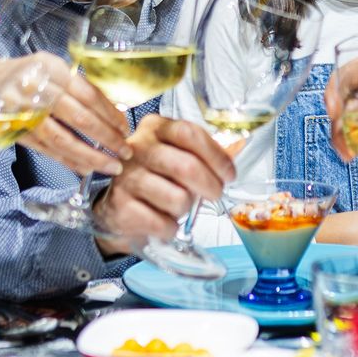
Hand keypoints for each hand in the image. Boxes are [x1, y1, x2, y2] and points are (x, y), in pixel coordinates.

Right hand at [17, 70, 130, 176]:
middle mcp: (38, 90)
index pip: (89, 94)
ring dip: (90, 156)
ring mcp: (24, 113)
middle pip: (80, 118)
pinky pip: (47, 150)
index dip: (111, 114)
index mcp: (52, 70)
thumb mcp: (50, 70)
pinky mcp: (14, 133)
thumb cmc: (22, 77)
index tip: (126, 128)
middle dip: (107, 139)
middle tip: (125, 152)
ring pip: (63, 139)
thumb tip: (113, 112)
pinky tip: (86, 168)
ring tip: (110, 166)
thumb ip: (77, 88)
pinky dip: (68, 161)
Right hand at [92, 116, 233, 252]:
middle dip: (211, 186)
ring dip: (186, 209)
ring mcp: (126, 176)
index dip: (216, 156)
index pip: (189, 133)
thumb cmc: (156, 176)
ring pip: (177, 198)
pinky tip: (164, 221)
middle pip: (186, 166)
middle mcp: (137, 147)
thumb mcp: (178, 155)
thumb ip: (207, 152)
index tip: (229, 174)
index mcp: (155, 128)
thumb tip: (240, 147)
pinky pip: (162, 223)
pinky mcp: (120, 206)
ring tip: (178, 205)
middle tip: (215, 194)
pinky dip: (171, 228)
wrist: (118, 206)